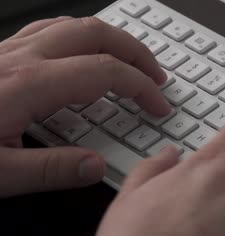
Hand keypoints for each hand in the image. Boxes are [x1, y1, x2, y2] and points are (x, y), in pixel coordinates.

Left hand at [0, 16, 170, 196]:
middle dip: (135, 52)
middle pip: (96, 35)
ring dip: (111, 39)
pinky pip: (52, 30)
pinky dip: (82, 38)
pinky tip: (85, 54)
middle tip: (156, 76)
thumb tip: (95, 166)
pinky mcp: (1, 54)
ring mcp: (9, 50)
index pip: (104, 72)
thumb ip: (50, 169)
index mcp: (27, 86)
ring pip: (74, 25)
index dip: (141, 87)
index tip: (157, 105)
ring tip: (130, 61)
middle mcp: (21, 59)